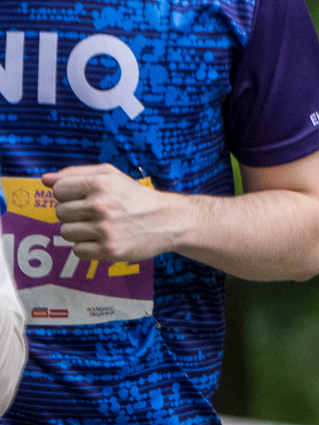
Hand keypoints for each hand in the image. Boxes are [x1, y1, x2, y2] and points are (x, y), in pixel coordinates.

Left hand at [42, 164, 175, 260]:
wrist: (167, 221)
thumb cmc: (134, 197)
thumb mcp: (109, 175)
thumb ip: (75, 174)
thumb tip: (45, 180)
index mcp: (100, 184)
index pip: (58, 190)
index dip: (67, 194)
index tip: (82, 198)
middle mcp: (101, 206)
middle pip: (60, 213)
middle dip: (74, 213)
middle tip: (94, 214)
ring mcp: (105, 230)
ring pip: (66, 233)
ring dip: (78, 231)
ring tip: (98, 227)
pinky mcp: (109, 251)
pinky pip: (77, 251)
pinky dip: (86, 247)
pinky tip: (102, 240)